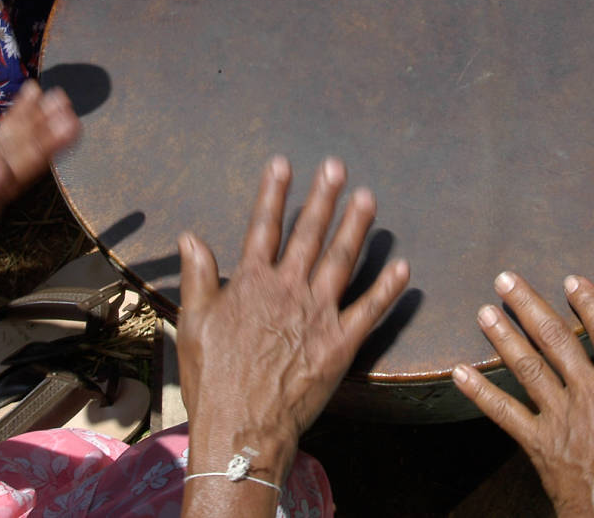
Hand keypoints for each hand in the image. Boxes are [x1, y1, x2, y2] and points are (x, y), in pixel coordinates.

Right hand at [176, 157, 409, 487]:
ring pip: (342, 260)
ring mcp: (317, 315)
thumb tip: (190, 237)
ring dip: (356, 227)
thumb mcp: (193, 323)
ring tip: (368, 197)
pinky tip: (403, 265)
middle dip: (323, 197)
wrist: (242, 429)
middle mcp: (288, 290)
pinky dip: (387, 287)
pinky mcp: (341, 344)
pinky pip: (369, 309)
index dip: (274, 193)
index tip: (284, 163)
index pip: (264, 227)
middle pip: (309, 234)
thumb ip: (198, 276)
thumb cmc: (213, 380)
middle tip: (337, 166)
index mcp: (252, 283)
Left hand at [453, 272, 593, 517]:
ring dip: (503, 336)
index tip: (571, 280)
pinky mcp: (540, 443)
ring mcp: (562, 417)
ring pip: (527, 366)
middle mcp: (592, 393)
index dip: (589, 302)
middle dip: (529, 304)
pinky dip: (481, 393)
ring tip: (483, 311)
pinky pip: (505, 413)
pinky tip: (460, 373)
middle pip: (556, 338)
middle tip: (505, 279)